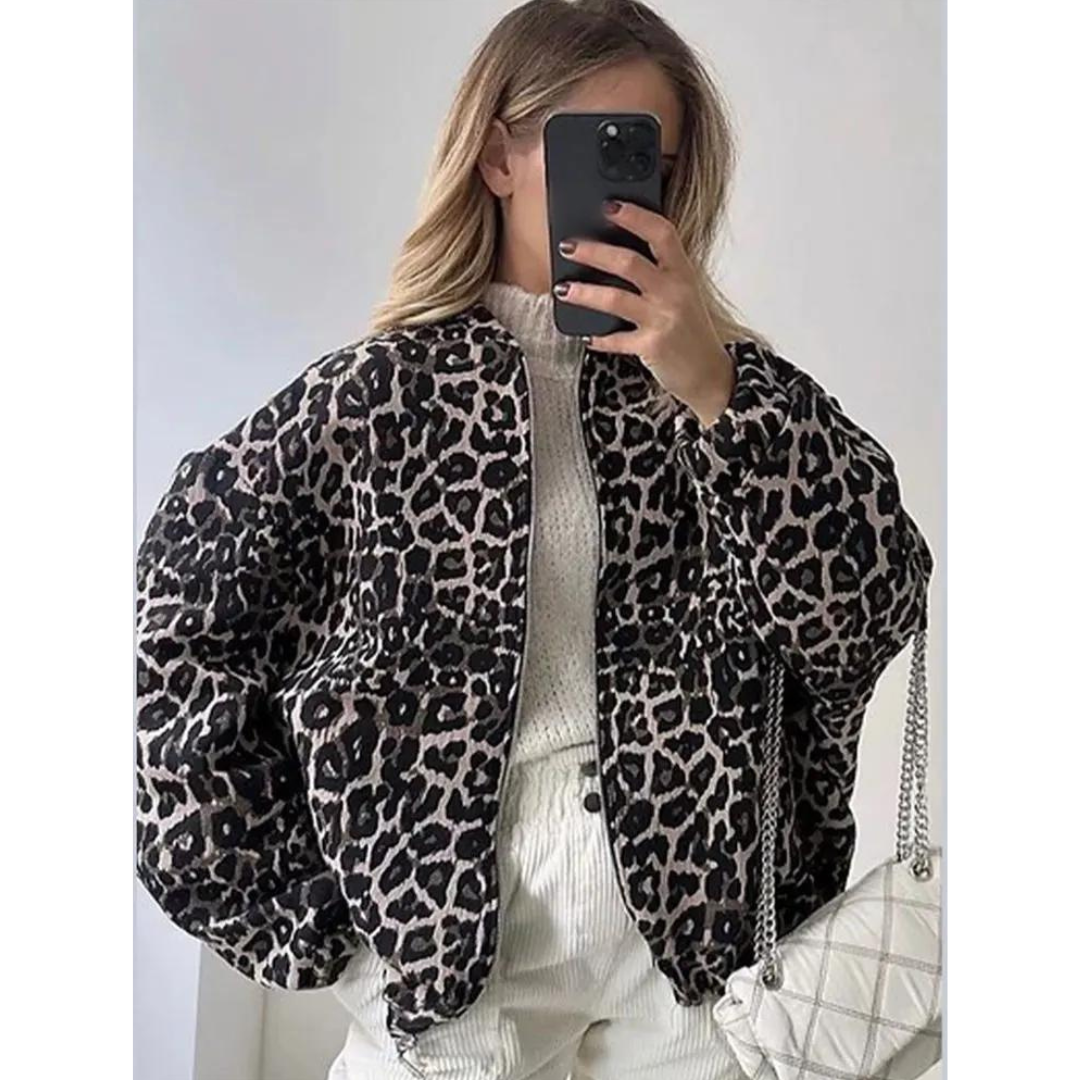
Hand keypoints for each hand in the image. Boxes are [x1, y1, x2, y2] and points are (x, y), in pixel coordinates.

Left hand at [554, 199, 734, 426]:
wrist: (708, 373)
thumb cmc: (690, 329)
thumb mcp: (683, 293)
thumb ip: (658, 272)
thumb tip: (612, 252)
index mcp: (682, 272)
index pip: (662, 232)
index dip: (635, 216)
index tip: (608, 205)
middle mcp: (674, 292)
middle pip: (629, 262)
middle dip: (593, 252)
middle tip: (568, 246)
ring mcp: (662, 320)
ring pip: (615, 299)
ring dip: (584, 292)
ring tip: (562, 289)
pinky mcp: (651, 347)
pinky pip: (615, 339)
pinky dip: (597, 337)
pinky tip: (585, 335)